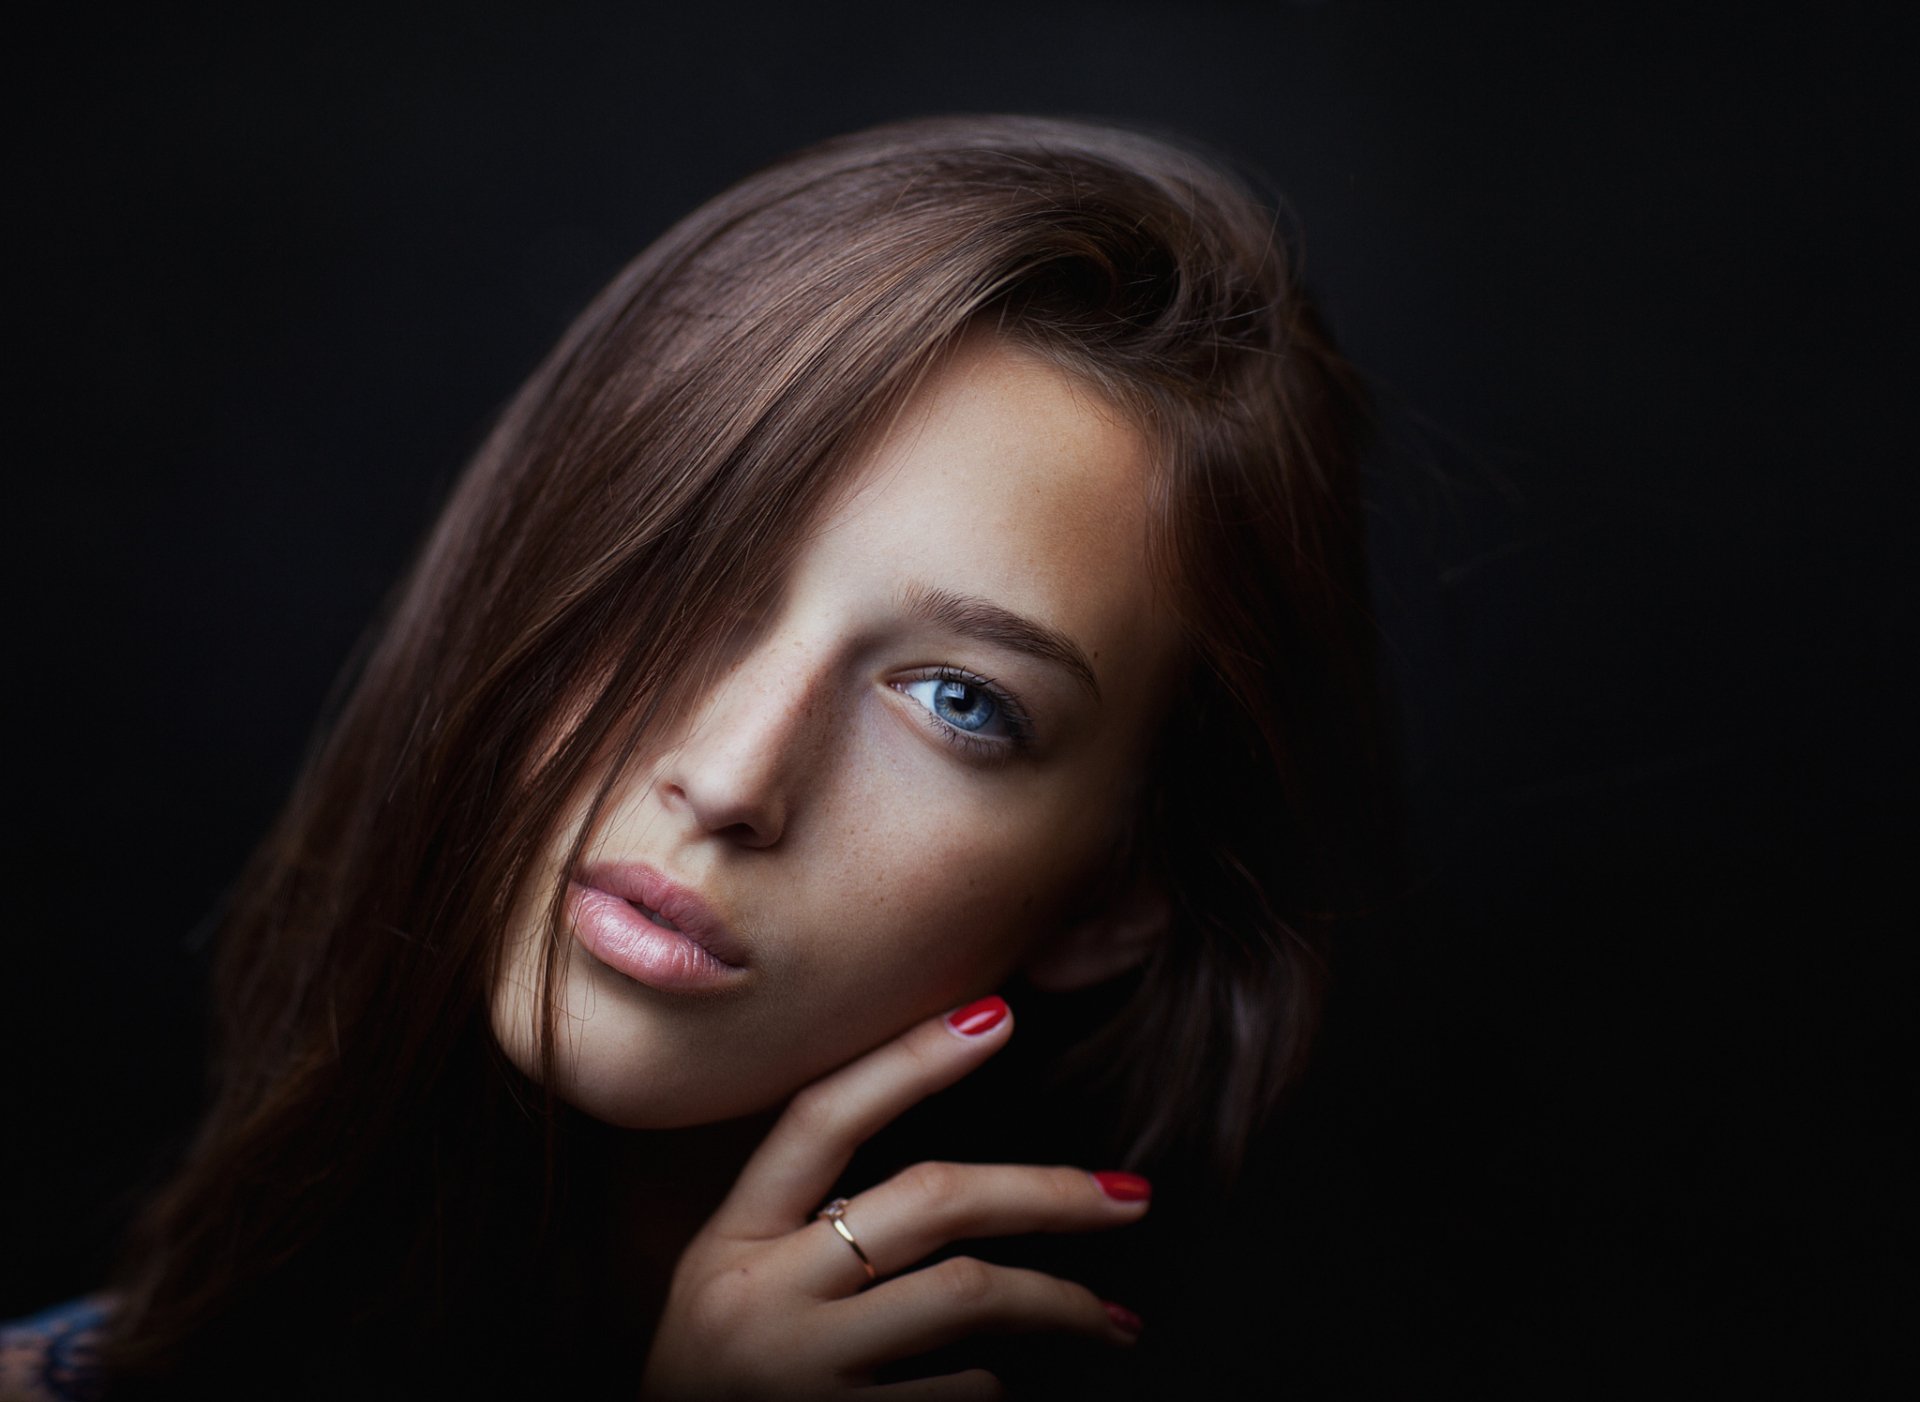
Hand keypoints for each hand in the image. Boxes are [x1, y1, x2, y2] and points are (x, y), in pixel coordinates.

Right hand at [639, 996, 1149, 1398]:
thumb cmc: (717, 1383)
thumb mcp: (729, 1288)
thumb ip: (812, 1233)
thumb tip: (966, 1189)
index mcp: (730, 1238)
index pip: (822, 1116)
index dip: (909, 1059)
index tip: (998, 1014)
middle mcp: (760, 1294)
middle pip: (928, 1200)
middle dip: (1045, 1191)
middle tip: (1131, 1194)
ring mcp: (795, 1373)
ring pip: (964, 1296)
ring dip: (1061, 1302)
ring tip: (1116, 1318)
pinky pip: (956, 1393)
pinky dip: (995, 1389)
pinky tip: (1006, 1390)